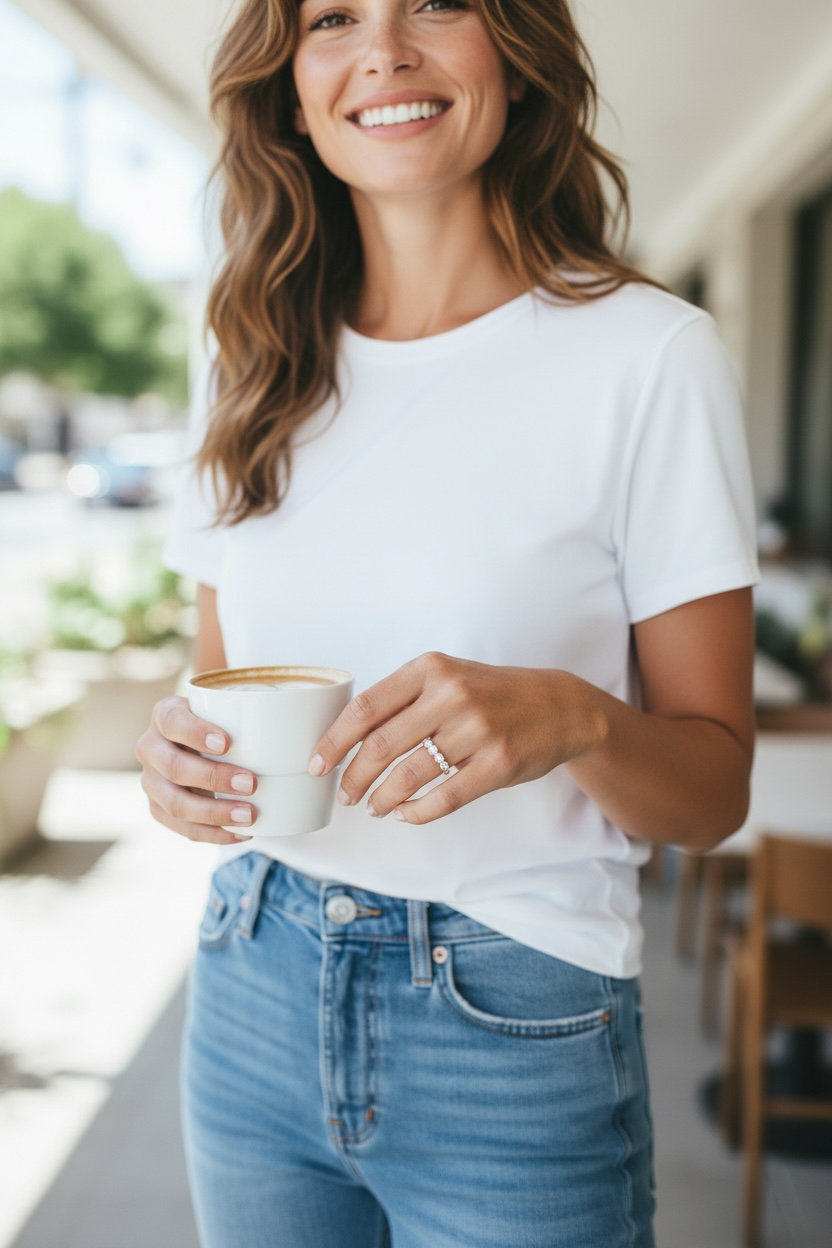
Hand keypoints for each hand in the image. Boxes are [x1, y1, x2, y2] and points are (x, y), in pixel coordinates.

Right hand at [136, 695, 258, 843]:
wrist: (200, 743)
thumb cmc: (225, 722)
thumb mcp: (230, 708)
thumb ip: (251, 712)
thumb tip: (303, 727)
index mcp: (165, 714)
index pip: (173, 721)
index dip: (196, 733)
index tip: (228, 743)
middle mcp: (150, 747)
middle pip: (174, 767)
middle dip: (213, 778)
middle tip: (252, 782)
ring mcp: (151, 781)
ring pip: (175, 804)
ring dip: (214, 813)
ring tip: (250, 815)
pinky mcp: (158, 808)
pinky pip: (182, 829)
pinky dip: (214, 834)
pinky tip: (242, 832)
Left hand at [308, 652, 604, 824]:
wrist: (559, 706)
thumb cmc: (491, 694)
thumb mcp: (448, 678)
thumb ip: (404, 699)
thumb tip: (346, 736)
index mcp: (431, 669)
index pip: (366, 707)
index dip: (335, 740)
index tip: (317, 763)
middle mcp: (452, 695)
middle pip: (381, 745)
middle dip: (354, 777)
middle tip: (345, 794)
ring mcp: (477, 729)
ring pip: (410, 775)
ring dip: (382, 798)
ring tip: (373, 807)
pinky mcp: (498, 763)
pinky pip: (444, 798)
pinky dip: (416, 812)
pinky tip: (405, 814)